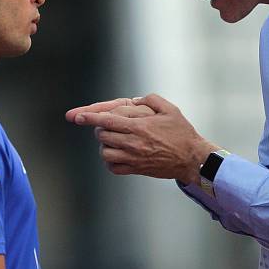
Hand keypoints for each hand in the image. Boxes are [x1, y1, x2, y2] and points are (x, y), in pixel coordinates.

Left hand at [68, 94, 213, 184]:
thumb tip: (134, 100)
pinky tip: (116, 154)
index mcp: (139, 126)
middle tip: (106, 126)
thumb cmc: (182, 133)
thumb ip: (151, 99)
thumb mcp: (170, 109)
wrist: (192, 159)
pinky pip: (113, 167)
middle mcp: (133, 143)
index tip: (77, 116)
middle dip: (100, 128)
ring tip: (112, 140)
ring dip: (104, 145)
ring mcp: (133, 158)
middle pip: (102, 135)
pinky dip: (110, 161)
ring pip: (104, 152)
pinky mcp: (136, 169)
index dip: (89, 117)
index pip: (107, 120)